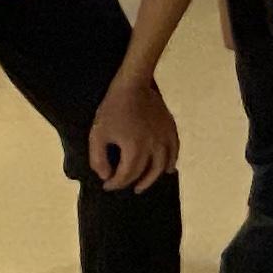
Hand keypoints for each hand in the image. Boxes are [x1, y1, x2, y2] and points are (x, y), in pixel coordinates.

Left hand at [86, 73, 177, 192]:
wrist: (133, 85)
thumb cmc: (113, 109)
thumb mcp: (97, 134)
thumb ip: (98, 159)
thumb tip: (106, 176)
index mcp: (134, 149)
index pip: (126, 175)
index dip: (115, 183)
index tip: (107, 185)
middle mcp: (153, 148)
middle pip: (144, 173)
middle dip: (132, 182)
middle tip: (124, 187)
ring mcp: (164, 139)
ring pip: (162, 165)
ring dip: (153, 177)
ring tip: (143, 184)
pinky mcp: (171, 130)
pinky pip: (174, 151)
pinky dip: (171, 162)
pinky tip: (168, 169)